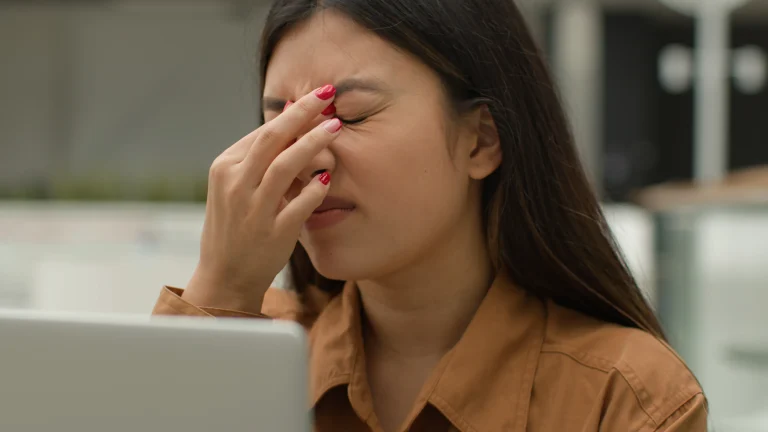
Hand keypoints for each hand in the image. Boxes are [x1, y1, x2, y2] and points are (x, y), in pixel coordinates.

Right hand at [183, 85, 340, 313]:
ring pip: (287, 165)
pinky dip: (317, 188)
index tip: (316, 99)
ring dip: (314, 143)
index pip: (262, 132)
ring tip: (336, 128)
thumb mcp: (236, 187)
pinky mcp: (272, 232)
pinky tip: (328, 177)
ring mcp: (253, 209)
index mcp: (225, 168)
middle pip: (273, 138)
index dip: (292, 114)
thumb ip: (258, 158)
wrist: (225, 276)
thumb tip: (290, 119)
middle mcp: (236, 184)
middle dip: (303, 112)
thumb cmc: (235, 226)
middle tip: (328, 94)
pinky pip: (301, 203)